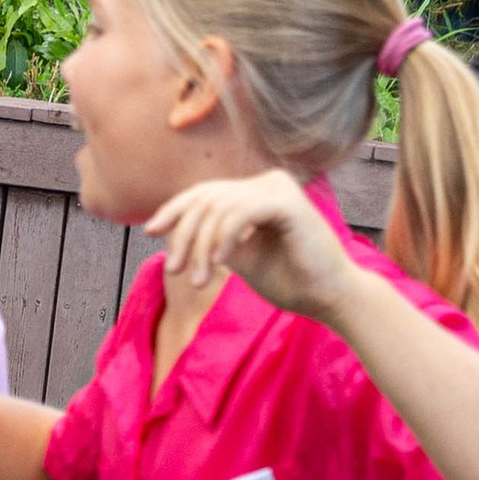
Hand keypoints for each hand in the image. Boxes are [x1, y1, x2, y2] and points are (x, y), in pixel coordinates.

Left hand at [144, 170, 354, 322]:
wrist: (328, 297)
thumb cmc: (288, 279)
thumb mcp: (238, 257)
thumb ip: (212, 238)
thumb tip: (172, 230)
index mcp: (255, 192)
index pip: (205, 192)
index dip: (174, 209)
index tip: (150, 231)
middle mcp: (266, 182)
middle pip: (206, 199)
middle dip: (184, 236)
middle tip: (175, 271)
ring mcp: (278, 188)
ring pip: (220, 209)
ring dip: (203, 247)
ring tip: (202, 280)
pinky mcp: (288, 202)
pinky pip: (241, 213)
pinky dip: (225, 238)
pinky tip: (222, 263)